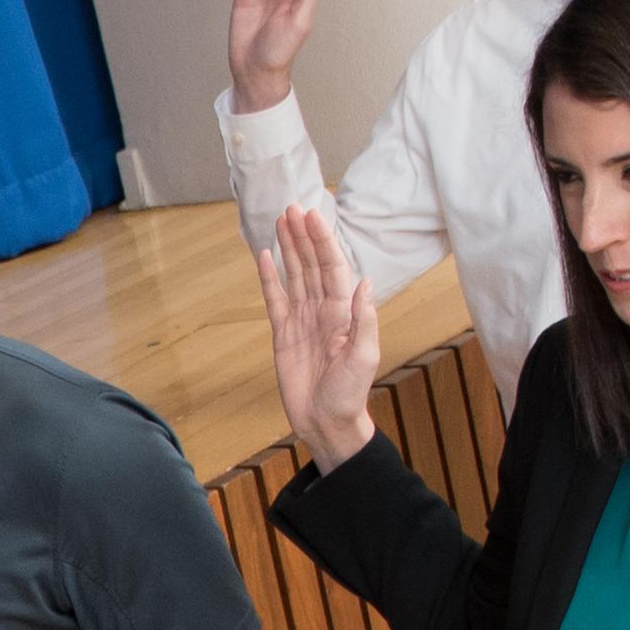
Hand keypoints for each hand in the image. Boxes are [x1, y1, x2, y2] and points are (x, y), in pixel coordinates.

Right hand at [260, 202, 384, 472]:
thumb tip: (365, 282)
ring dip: (288, 249)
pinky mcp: (283, 334)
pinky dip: (269, 278)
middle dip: (303, 236)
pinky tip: (265, 257)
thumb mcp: (364, 357)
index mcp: (342, 312)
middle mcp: (322, 310)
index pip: (331, 267)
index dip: (322, 242)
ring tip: (280, 222)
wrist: (326, 421)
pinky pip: (274, 300)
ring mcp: (301, 320)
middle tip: (292, 208)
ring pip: (294, 276)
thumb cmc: (350, 393)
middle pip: (310, 264)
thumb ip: (364, 320)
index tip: (312, 217)